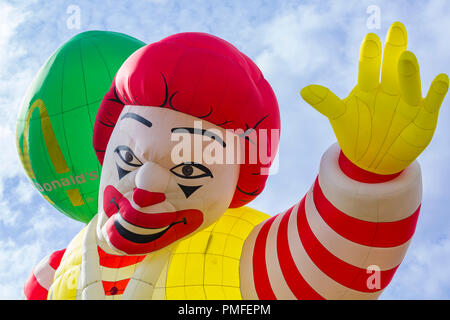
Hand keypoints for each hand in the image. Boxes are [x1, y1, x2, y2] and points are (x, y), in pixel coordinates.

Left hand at [300, 22, 448, 174]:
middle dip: (393, 49)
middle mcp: (389, 90)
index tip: (370, 38)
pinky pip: (431, 102)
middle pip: (391, 67)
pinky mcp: (424, 117)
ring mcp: (407, 102)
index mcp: (368, 87)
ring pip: (409, 83)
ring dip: (408, 71)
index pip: (368, 67)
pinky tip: (440, 79)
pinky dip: (436, 92)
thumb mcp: (340, 117)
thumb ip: (326, 102)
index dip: (369, 54)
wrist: (373, 160)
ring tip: (406, 57)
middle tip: (396, 28)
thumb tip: (303, 90)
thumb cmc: (356, 134)